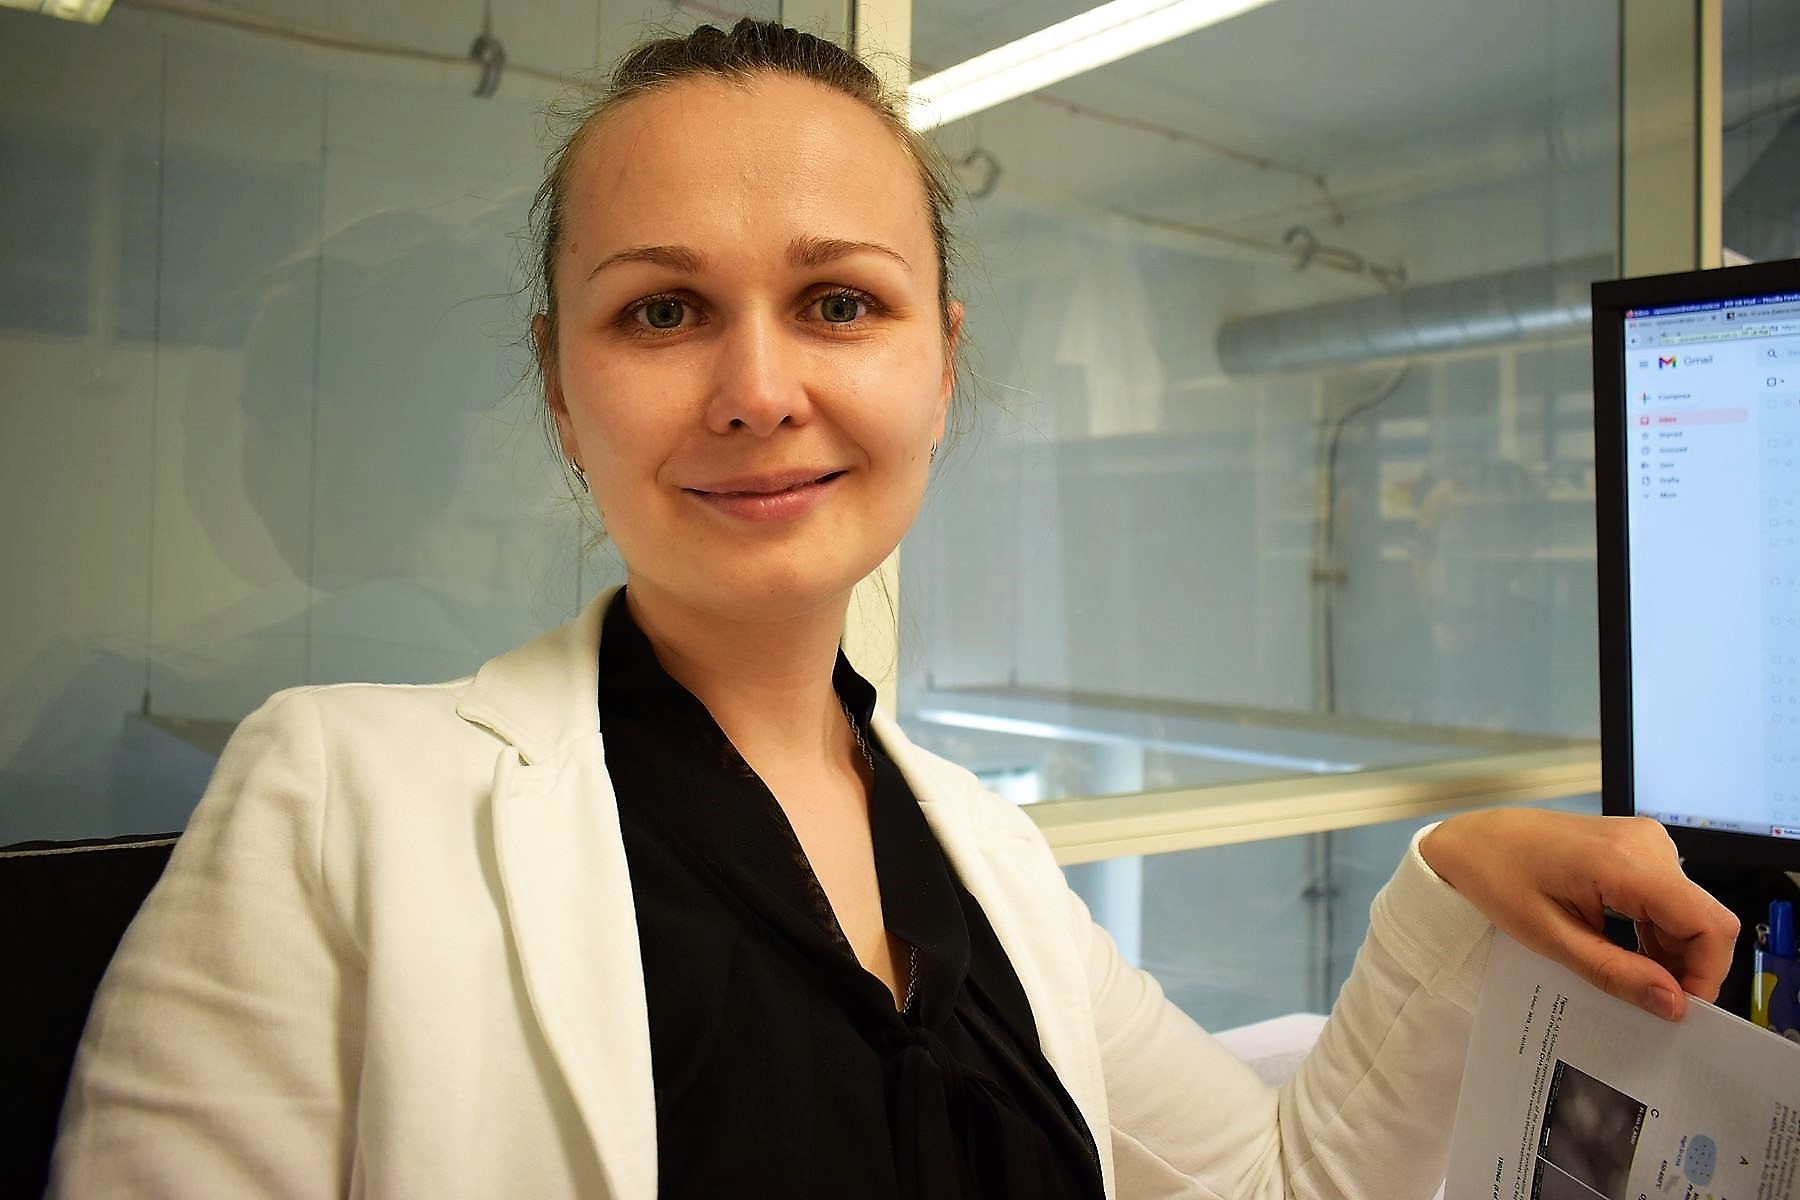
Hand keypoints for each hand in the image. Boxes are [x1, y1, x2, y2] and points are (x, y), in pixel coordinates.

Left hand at [1419, 809, 1738, 1020]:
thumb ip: (1616, 972)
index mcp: (1628, 862)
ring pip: (1690, 912)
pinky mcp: (1640, 846)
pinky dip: (1658, 930)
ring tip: (1627, 973)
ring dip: (1670, 951)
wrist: (1474, 838)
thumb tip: (1673, 1004)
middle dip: (1686, 967)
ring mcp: (1647, 841)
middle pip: (1704, 920)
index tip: (1679, 1009)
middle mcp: (1649, 844)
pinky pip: (1670, 897)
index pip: (1709, 924)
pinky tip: (1627, 949)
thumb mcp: (1551, 938)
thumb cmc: (1498, 879)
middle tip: (1647, 999)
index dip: (1708, 973)